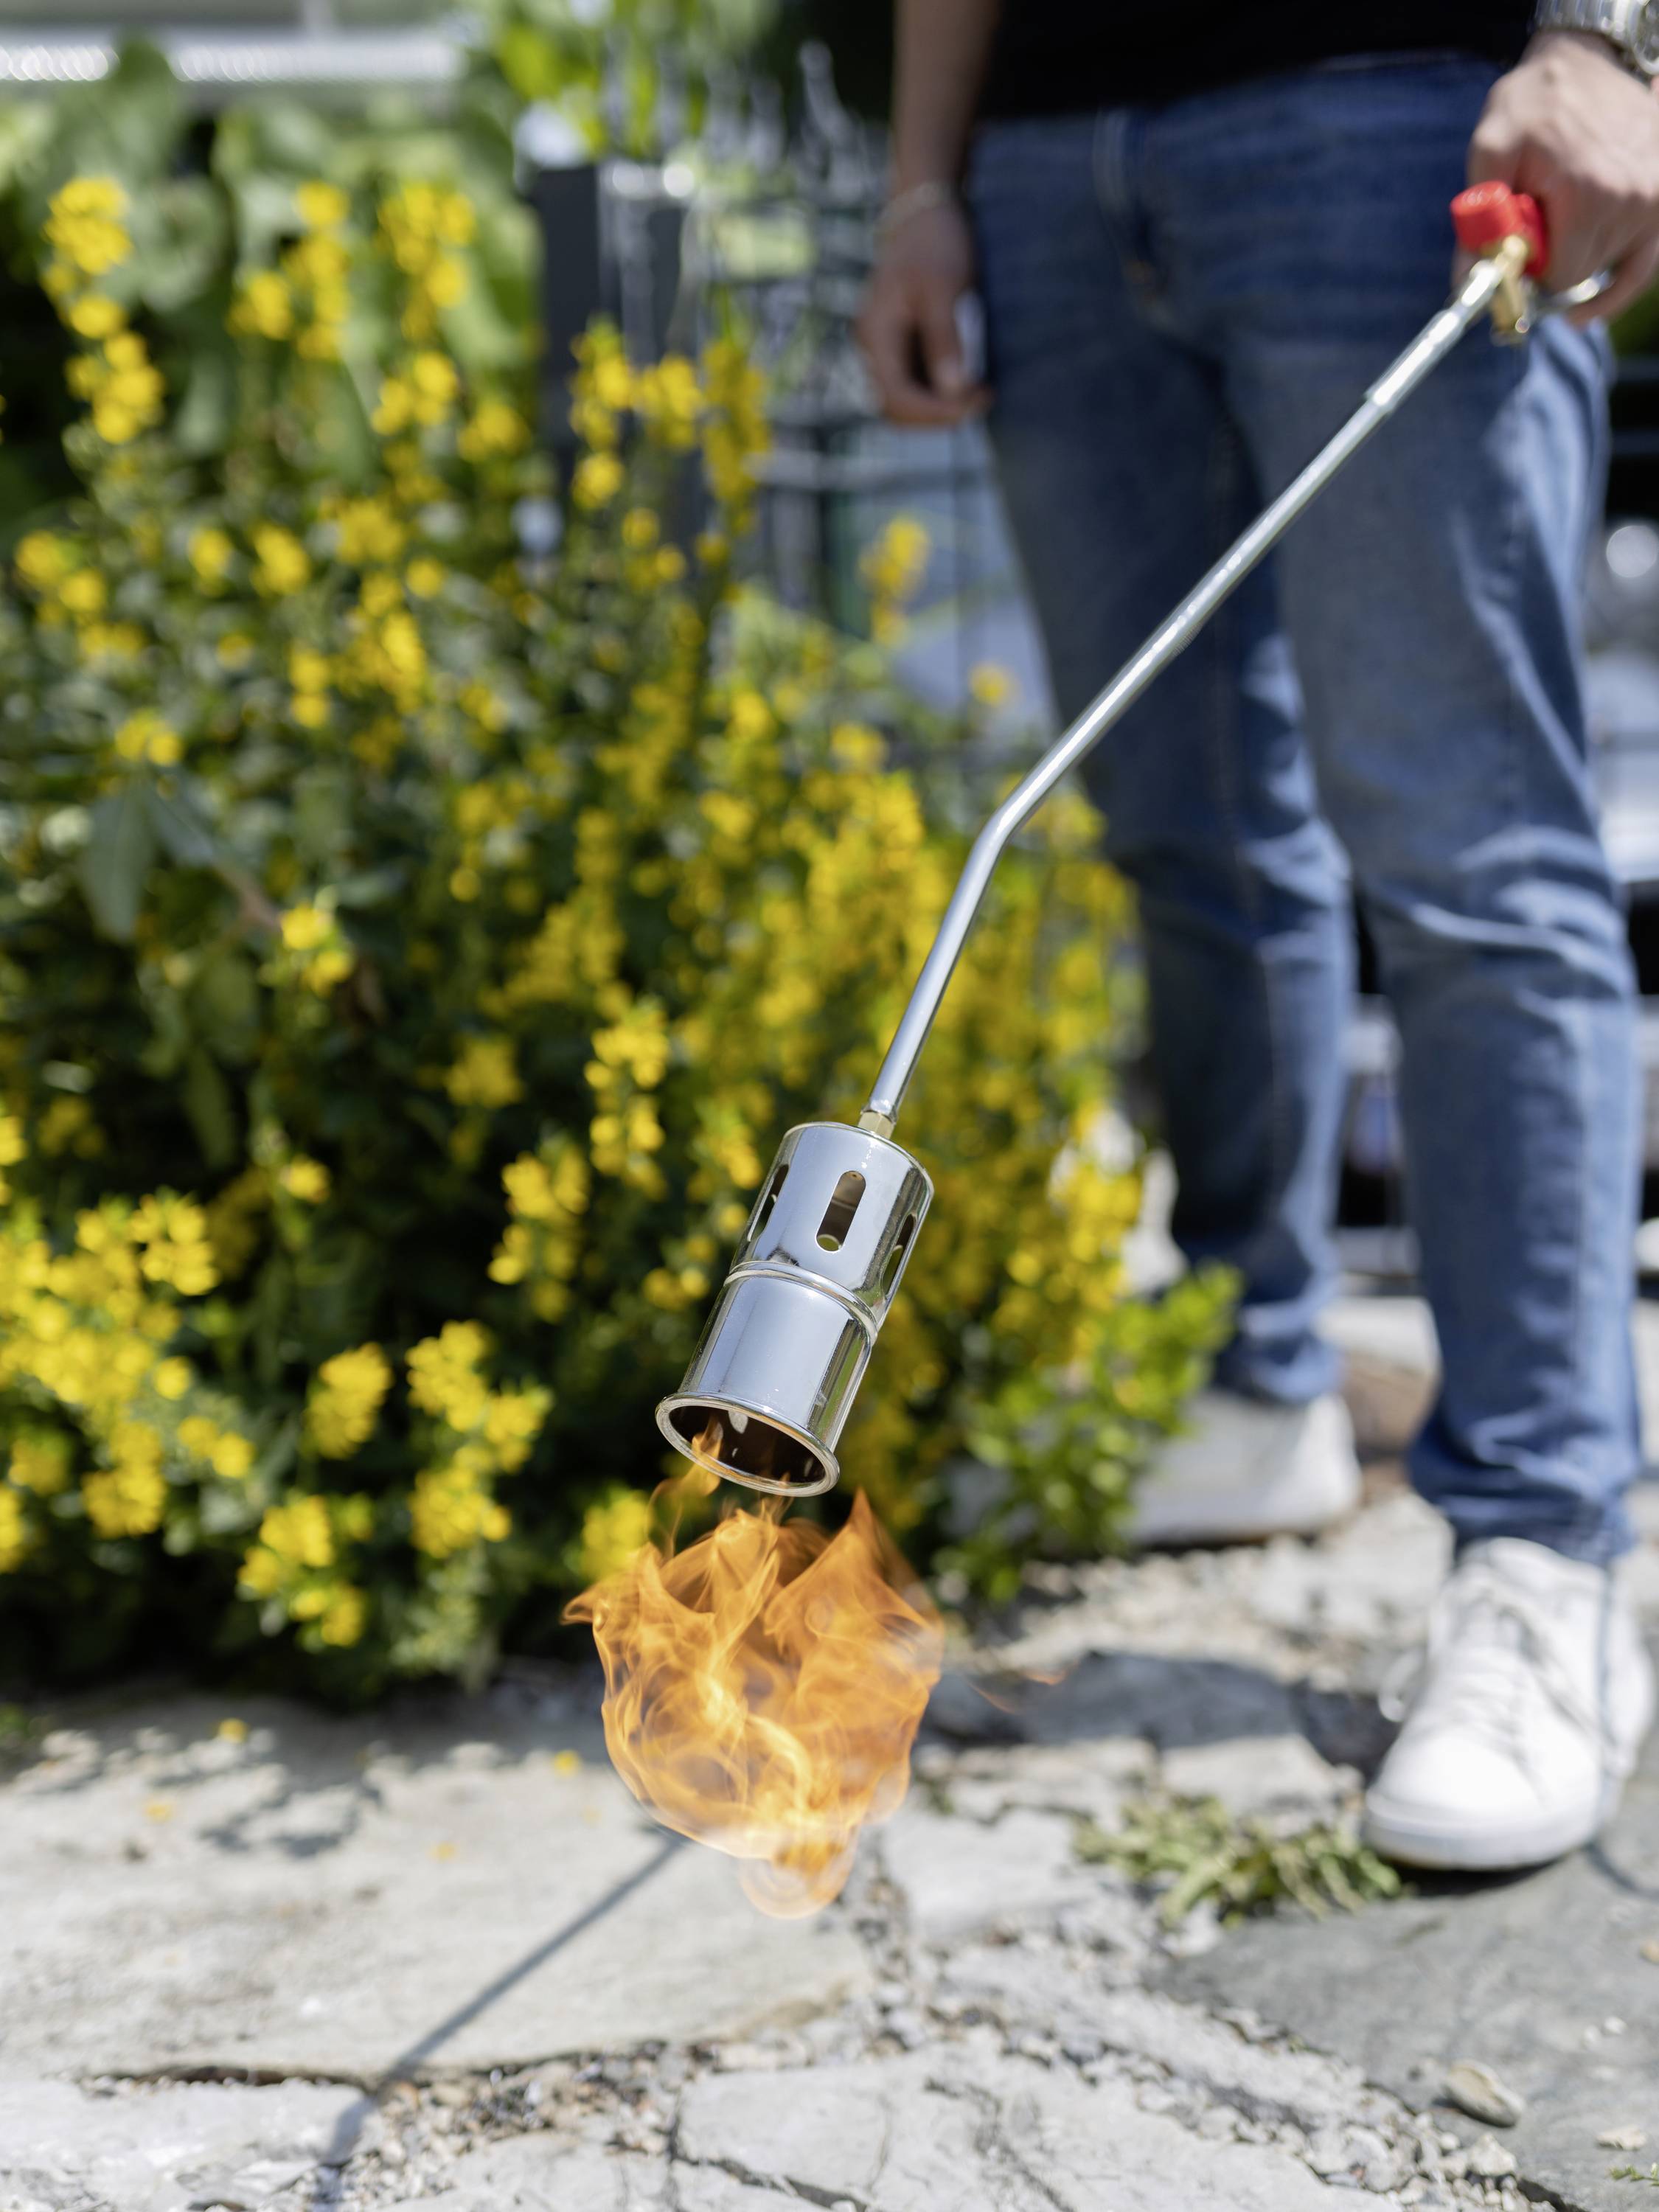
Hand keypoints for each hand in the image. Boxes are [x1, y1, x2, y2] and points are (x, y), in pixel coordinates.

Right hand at [856, 197, 988, 424]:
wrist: (926, 211)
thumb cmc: (936, 243)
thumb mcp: (945, 287)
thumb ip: (946, 340)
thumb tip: (954, 391)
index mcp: (877, 334)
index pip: (897, 398)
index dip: (936, 412)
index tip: (977, 403)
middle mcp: (873, 347)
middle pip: (895, 409)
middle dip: (938, 415)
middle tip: (982, 402)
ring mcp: (883, 347)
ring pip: (904, 401)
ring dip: (939, 407)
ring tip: (979, 393)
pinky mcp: (899, 344)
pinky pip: (914, 383)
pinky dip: (939, 391)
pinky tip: (969, 379)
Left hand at [1469, 29, 1658, 322]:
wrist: (1589, 62)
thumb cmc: (1535, 103)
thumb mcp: (1492, 147)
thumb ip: (1479, 218)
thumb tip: (1468, 282)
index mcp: (1588, 192)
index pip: (1558, 278)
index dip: (1530, 272)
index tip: (1516, 250)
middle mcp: (1632, 199)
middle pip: (1581, 277)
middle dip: (1552, 261)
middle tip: (1537, 221)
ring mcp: (1655, 200)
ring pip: (1606, 270)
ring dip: (1579, 256)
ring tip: (1564, 210)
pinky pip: (1641, 268)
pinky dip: (1612, 288)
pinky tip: (1582, 312)